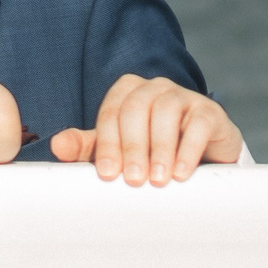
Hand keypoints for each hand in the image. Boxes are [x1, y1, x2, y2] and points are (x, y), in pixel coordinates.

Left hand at [49, 75, 241, 186]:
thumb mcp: (116, 151)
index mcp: (127, 92)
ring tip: (158, 180)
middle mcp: (154, 88)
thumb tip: (57, 145)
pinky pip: (199, 123)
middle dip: (133, 146)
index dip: (108, 144)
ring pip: (167, 111)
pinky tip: (181, 174)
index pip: (111, 113)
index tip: (108, 175)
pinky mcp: (210, 112)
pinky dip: (188, 149)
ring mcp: (184, 96)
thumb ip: (87, 147)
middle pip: (137, 108)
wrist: (199, 159)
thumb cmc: (149, 154)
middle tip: (133, 180)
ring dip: (160, 148)